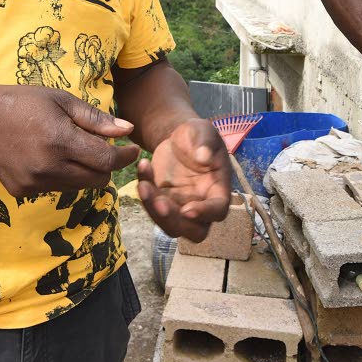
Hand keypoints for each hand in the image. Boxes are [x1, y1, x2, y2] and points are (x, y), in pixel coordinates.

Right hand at [0, 86, 139, 197]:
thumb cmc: (24, 102)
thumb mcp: (62, 100)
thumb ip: (96, 119)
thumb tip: (128, 131)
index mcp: (60, 141)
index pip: (107, 161)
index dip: (125, 156)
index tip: (132, 148)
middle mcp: (48, 167)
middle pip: (97, 179)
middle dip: (106, 165)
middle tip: (101, 147)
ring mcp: (34, 183)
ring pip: (78, 186)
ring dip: (83, 171)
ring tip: (69, 148)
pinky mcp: (22, 192)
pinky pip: (56, 188)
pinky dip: (62, 176)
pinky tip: (46, 156)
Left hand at [137, 119, 231, 240]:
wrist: (179, 138)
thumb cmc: (198, 135)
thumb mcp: (203, 129)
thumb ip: (205, 141)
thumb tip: (204, 156)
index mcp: (219, 189)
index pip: (218, 210)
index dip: (205, 213)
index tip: (187, 209)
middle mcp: (203, 204)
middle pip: (196, 231)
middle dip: (175, 222)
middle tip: (159, 203)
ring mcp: (182, 207)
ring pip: (170, 225)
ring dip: (154, 210)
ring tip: (144, 184)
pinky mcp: (163, 202)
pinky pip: (152, 207)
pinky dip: (144, 193)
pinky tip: (143, 168)